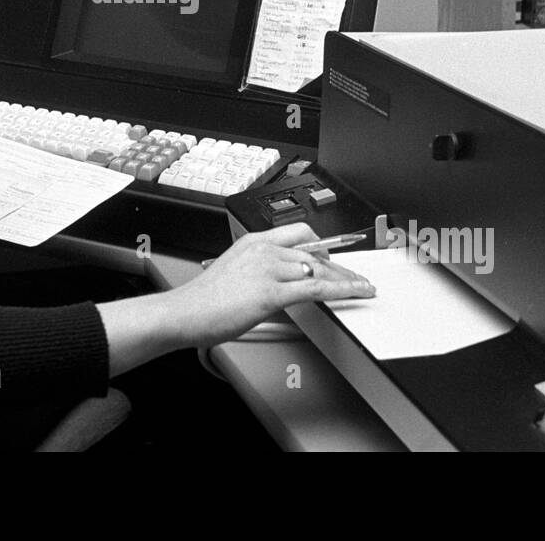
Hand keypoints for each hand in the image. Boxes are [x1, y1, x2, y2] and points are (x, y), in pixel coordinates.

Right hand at [166, 224, 375, 348]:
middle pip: (315, 251)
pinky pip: (317, 288)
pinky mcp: (272, 292)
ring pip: (320, 268)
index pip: (299, 232)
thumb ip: (260, 268)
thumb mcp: (235, 270)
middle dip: (339, 266)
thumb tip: (284, 278)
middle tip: (354, 277)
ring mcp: (269, 269)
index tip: (335, 254)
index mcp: (254, 241)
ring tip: (359, 288)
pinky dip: (344, 289)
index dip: (323, 244)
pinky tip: (357, 292)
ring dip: (344, 279)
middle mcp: (264, 249)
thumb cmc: (205, 299)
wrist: (186, 312)